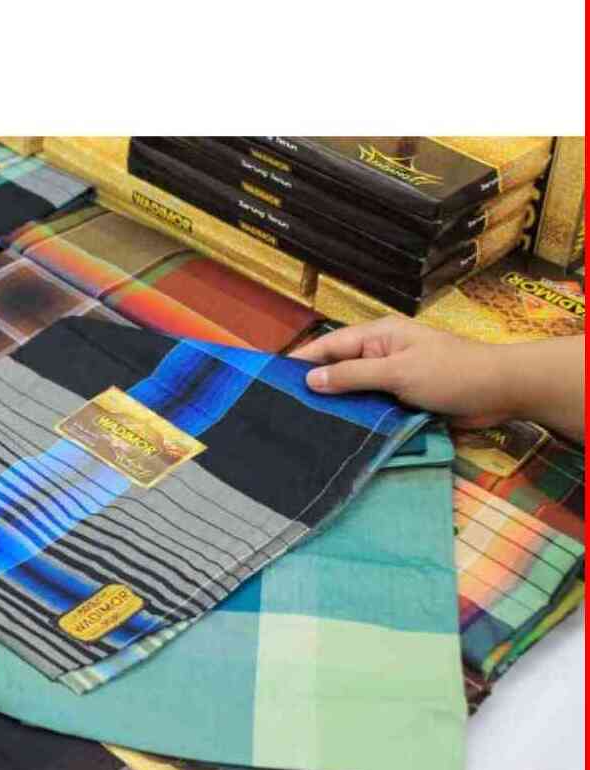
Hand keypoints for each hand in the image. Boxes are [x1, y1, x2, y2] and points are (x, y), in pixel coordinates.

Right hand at [291, 317, 511, 427]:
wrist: (500, 392)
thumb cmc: (450, 373)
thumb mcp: (397, 372)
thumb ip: (352, 375)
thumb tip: (310, 379)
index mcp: (377, 336)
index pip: (328, 345)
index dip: (300, 360)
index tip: (269, 378)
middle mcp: (379, 354)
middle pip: (337, 368)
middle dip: (313, 385)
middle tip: (280, 409)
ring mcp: (390, 377)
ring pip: (352, 390)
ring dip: (334, 405)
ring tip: (301, 425)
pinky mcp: (401, 399)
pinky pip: (369, 406)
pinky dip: (355, 417)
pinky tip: (336, 433)